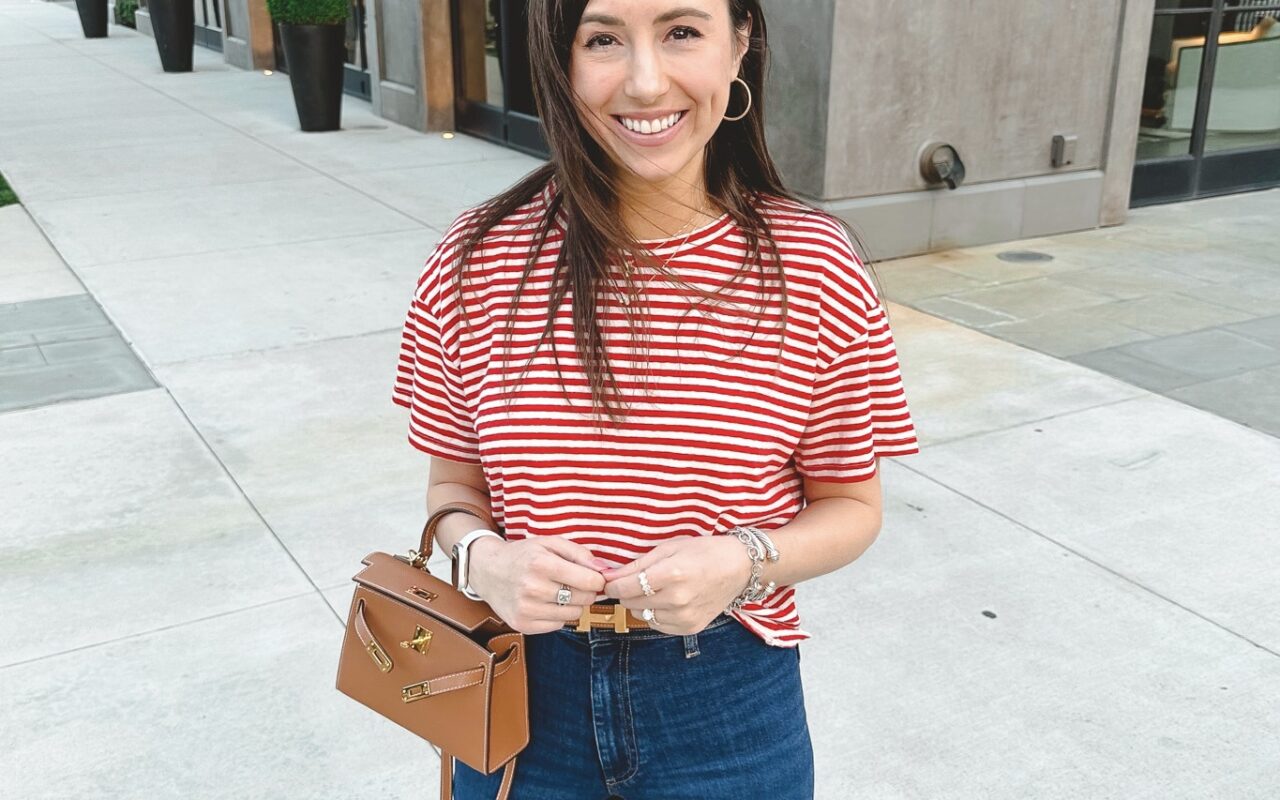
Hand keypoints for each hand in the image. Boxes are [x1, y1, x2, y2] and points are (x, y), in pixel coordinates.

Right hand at [468, 536, 611, 634]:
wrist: (488, 571)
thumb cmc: (523, 555)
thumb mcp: (549, 543)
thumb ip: (580, 553)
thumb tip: (605, 570)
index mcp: (541, 564)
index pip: (589, 581)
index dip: (598, 580)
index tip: (595, 577)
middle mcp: (533, 588)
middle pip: (583, 599)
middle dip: (586, 591)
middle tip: (575, 583)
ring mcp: (526, 609)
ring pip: (573, 615)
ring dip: (572, 604)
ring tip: (558, 591)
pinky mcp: (523, 625)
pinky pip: (558, 626)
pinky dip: (558, 616)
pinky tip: (546, 603)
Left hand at [600, 536, 752, 634]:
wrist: (739, 567)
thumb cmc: (704, 552)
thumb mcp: (669, 548)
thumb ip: (636, 564)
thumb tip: (606, 575)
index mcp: (672, 574)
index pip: (625, 587)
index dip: (612, 584)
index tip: (610, 579)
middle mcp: (678, 599)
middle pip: (630, 603)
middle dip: (626, 592)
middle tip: (633, 580)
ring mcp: (685, 617)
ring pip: (642, 615)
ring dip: (640, 603)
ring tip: (655, 589)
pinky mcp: (690, 628)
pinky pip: (657, 625)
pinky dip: (655, 614)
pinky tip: (667, 600)